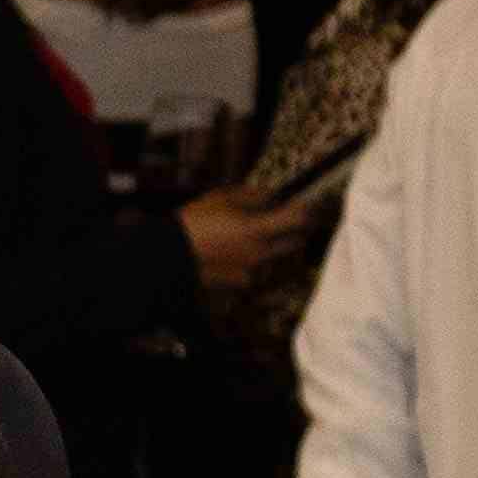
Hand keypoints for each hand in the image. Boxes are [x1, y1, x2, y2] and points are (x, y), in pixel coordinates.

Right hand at [178, 188, 301, 292]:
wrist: (169, 256)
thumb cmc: (193, 222)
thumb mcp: (222, 197)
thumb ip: (253, 196)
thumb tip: (271, 196)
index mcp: (257, 229)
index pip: (298, 218)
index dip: (307, 209)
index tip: (308, 202)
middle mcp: (260, 252)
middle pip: (294, 241)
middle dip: (295, 229)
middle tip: (286, 218)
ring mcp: (250, 269)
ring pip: (274, 255)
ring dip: (271, 245)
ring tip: (251, 234)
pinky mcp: (238, 281)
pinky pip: (255, 269)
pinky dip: (251, 260)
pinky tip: (235, 252)